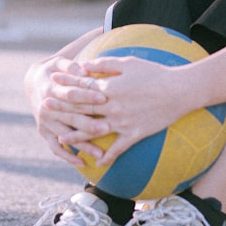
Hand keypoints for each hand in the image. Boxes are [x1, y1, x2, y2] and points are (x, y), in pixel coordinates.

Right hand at [28, 56, 110, 165]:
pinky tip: (82, 163)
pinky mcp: (44, 132)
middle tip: (107, 129)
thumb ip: (71, 65)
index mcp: (50, 89)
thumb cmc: (54, 71)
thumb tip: (84, 69)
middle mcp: (46, 108)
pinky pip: (55, 147)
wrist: (32, 83)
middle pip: (70, 117)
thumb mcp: (58, 63)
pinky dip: (67, 156)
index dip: (86, 96)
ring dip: (82, 145)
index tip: (104, 99)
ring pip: (66, 136)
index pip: (70, 94)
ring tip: (100, 154)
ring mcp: (45, 122)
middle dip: (88, 124)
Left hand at [53, 56, 194, 166]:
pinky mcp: (135, 133)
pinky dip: (108, 156)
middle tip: (45, 105)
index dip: (66, 82)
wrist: (180, 91)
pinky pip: (118, 148)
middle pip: (82, 107)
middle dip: (63, 106)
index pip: (82, 85)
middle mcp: (113, 106)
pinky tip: (97, 163)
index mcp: (110, 87)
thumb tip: (85, 64)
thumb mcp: (129, 62)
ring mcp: (123, 122)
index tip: (52, 81)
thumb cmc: (155, 72)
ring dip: (77, 134)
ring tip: (61, 137)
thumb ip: (104, 64)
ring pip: (95, 130)